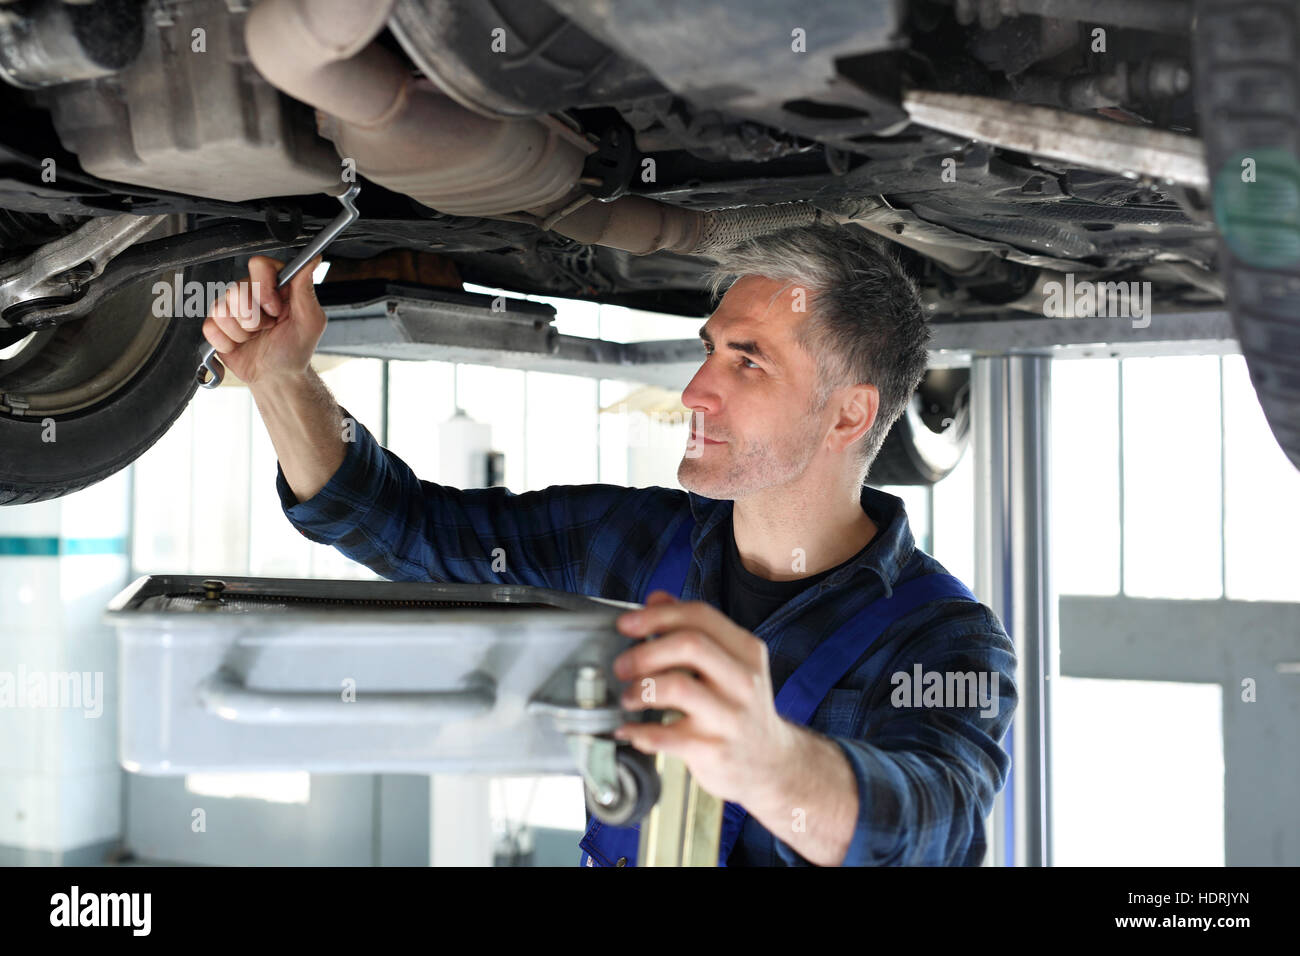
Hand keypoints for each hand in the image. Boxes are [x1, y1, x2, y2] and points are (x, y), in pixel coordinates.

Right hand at [200, 254, 325, 385]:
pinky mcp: (216, 325)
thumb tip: (312, 260)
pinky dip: (227, 342)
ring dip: (241, 332)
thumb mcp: (310, 321)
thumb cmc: (296, 350)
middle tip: (267, 328)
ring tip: (254, 337)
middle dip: (253, 317)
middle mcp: (252, 292)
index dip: (263, 288)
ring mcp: (231, 307)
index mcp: (276, 286)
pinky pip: (210, 326)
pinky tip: (240, 345)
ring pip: (220, 308)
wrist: (277, 377)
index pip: (259, 265)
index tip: (274, 310)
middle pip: (236, 288)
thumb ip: (305, 289)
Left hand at [611, 590, 798, 805]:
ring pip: (677, 686)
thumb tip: (656, 599)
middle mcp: (743, 681)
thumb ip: (694, 629)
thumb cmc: (741, 709)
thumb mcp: (730, 664)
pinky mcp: (714, 750)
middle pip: (689, 645)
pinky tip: (630, 731)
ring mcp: (730, 717)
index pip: (699, 616)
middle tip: (622, 666)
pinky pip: (665, 736)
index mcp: (746, 651)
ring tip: (628, 698)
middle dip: (645, 651)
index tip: (626, 625)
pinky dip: (638, 732)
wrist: (771, 765)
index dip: (656, 616)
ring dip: (640, 689)